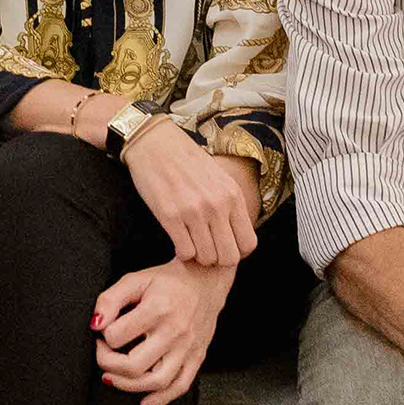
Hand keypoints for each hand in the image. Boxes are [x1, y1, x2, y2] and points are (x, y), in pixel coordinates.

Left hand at [92, 259, 232, 404]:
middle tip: (102, 353)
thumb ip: (110, 299)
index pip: (117, 336)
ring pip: (155, 382)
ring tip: (112, 377)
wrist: (205, 281)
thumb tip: (95, 324)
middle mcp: (174, 332)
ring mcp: (187, 348)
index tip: (101, 332)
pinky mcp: (197, 358)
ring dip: (127, 386)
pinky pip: (180, 386)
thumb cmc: (167, 282)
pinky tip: (144, 402)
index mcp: (157, 309)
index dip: (102, 336)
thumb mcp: (136, 279)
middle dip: (108, 364)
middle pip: (134, 365)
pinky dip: (160, 399)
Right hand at [120, 123, 257, 268]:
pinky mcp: (170, 216)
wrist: (155, 144)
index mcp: (232, 195)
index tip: (225, 247)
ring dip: (199, 257)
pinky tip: (179, 240)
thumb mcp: (219, 178)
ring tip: (192, 243)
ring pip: (207, 258)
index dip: (237, 252)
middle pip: (229, 257)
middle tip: (207, 250)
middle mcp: (217, 205)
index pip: (248, 243)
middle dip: (218, 259)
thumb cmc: (186, 161)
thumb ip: (230, 204)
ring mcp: (194, 211)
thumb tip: (236, 234)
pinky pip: (185, 252)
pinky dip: (182, 252)